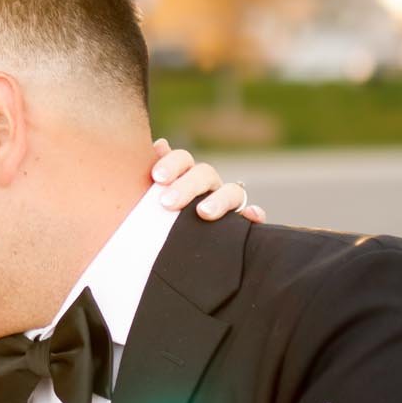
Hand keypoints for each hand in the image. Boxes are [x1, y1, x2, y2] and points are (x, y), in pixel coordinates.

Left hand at [149, 137, 266, 222]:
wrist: (174, 258)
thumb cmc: (155, 226)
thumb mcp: (147, 203)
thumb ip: (148, 176)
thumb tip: (160, 144)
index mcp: (183, 177)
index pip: (182, 159)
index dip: (171, 164)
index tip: (157, 178)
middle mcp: (207, 187)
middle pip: (205, 173)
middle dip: (186, 186)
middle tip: (167, 202)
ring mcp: (227, 204)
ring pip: (232, 191)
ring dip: (219, 199)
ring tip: (203, 213)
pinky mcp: (242, 226)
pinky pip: (254, 217)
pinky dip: (254, 214)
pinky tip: (251, 216)